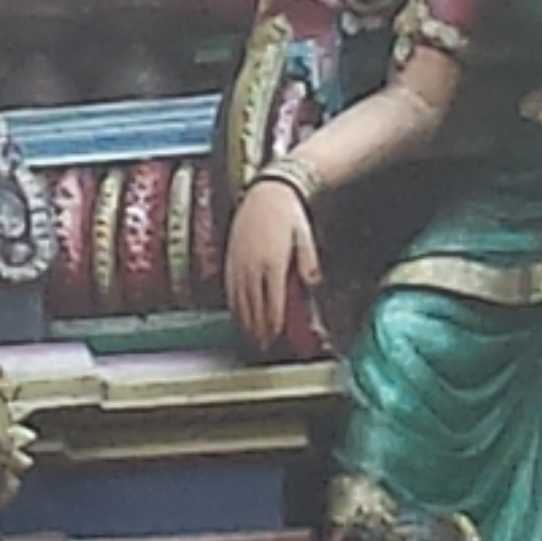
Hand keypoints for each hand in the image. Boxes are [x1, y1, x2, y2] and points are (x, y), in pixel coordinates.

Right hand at [227, 175, 318, 353]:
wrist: (266, 192)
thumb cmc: (289, 215)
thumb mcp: (306, 239)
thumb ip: (308, 266)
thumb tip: (312, 289)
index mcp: (273, 264)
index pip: (272, 304)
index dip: (272, 326)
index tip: (274, 340)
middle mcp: (253, 267)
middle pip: (253, 308)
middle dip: (258, 331)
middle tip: (262, 348)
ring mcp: (239, 263)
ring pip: (239, 301)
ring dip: (244, 322)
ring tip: (250, 339)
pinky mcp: (231, 258)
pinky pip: (230, 289)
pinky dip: (234, 306)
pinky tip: (237, 314)